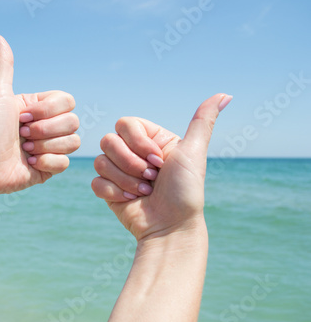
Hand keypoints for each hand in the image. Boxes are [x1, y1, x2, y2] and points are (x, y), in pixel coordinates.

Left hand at [0, 34, 79, 197]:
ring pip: (73, 142)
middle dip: (45, 130)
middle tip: (22, 135)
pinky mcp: (50, 168)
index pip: (68, 102)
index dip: (48, 111)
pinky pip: (65, 162)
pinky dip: (46, 163)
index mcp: (40, 108)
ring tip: (24, 150)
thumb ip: (4, 66)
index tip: (22, 116)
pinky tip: (28, 164)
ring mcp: (50, 147)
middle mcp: (48, 126)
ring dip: (45, 146)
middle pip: (73, 122)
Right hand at [92, 94, 232, 240]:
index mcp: (149, 139)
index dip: (137, 143)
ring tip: (145, 192)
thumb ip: (203, 121)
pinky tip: (131, 200)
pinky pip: (96, 182)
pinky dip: (114, 193)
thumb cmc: (185, 191)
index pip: (124, 124)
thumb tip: (225, 95)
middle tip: (152, 178)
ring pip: (100, 161)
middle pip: (108, 141)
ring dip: (125, 181)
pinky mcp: (108, 189)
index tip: (158, 160)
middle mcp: (132, 152)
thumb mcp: (194, 152)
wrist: (171, 227)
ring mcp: (118, 171)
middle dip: (131, 164)